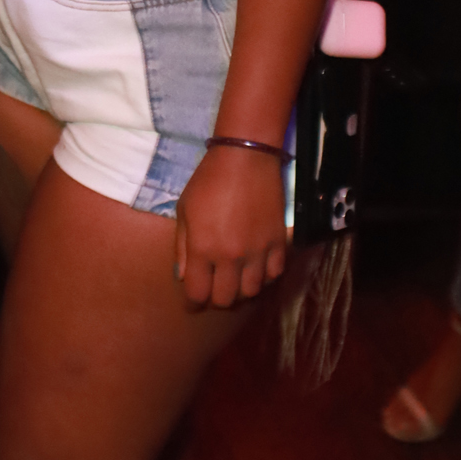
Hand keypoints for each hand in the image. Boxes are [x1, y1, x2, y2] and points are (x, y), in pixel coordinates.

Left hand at [174, 144, 287, 309]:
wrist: (245, 158)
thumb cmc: (208, 181)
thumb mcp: (184, 210)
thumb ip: (182, 247)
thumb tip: (183, 276)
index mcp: (202, 248)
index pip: (197, 293)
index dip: (192, 301)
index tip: (192, 298)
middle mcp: (230, 256)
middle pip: (225, 299)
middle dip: (215, 298)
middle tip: (213, 287)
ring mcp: (257, 251)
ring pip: (250, 292)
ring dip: (240, 290)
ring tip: (235, 279)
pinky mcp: (278, 242)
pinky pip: (273, 275)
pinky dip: (263, 277)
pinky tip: (256, 267)